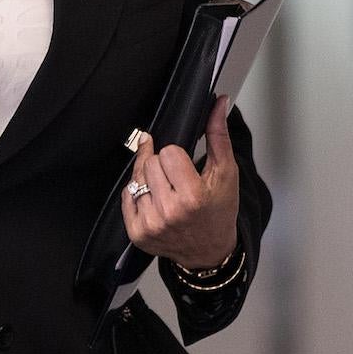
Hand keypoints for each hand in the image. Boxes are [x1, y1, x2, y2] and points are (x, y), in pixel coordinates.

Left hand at [121, 97, 239, 270]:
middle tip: (176, 179)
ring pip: (136, 178)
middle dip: (162, 166)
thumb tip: (218, 103)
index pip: (168, 152)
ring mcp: (150, 224)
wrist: (209, 250)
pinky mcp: (137, 233)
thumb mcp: (225, 173)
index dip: (177, 156)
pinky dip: (138, 193)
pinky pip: (126, 195)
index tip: (185, 168)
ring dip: (149, 179)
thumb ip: (218, 136)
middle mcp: (169, 212)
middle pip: (149, 163)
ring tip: (167, 190)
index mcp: (192, 197)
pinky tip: (155, 201)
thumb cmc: (219, 211)